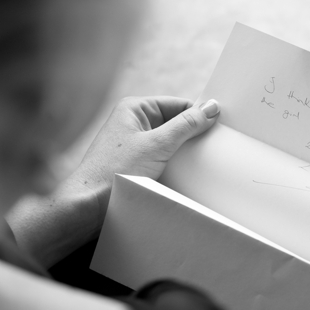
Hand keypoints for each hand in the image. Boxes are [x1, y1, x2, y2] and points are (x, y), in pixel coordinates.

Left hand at [67, 95, 220, 218]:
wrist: (89, 205)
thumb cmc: (114, 171)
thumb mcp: (157, 145)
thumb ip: (186, 125)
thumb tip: (211, 108)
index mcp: (134, 109)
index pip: (176, 105)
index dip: (198, 114)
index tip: (220, 126)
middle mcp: (132, 123)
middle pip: (174, 124)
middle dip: (192, 135)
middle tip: (214, 145)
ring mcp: (133, 145)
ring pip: (169, 144)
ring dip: (183, 153)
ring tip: (201, 161)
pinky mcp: (134, 165)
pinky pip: (162, 159)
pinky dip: (174, 165)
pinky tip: (185, 174)